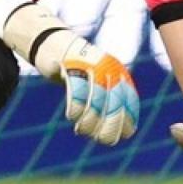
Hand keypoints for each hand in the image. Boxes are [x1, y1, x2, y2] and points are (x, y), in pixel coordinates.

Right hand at [0, 0, 137, 144]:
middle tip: (104, 140)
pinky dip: (76, 108)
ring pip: (95, 100)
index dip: (128, 120)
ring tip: (83, 130)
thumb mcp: (95, 82)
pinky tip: (73, 117)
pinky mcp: (71, 65)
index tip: (123, 136)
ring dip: (90, 121)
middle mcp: (107, 67)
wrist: (53, 43)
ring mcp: (90, 66)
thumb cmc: (75, 69)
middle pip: (114, 103)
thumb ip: (106, 100)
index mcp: (117, 72)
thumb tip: (114, 131)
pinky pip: (76, 92)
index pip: (129, 100)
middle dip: (111, 126)